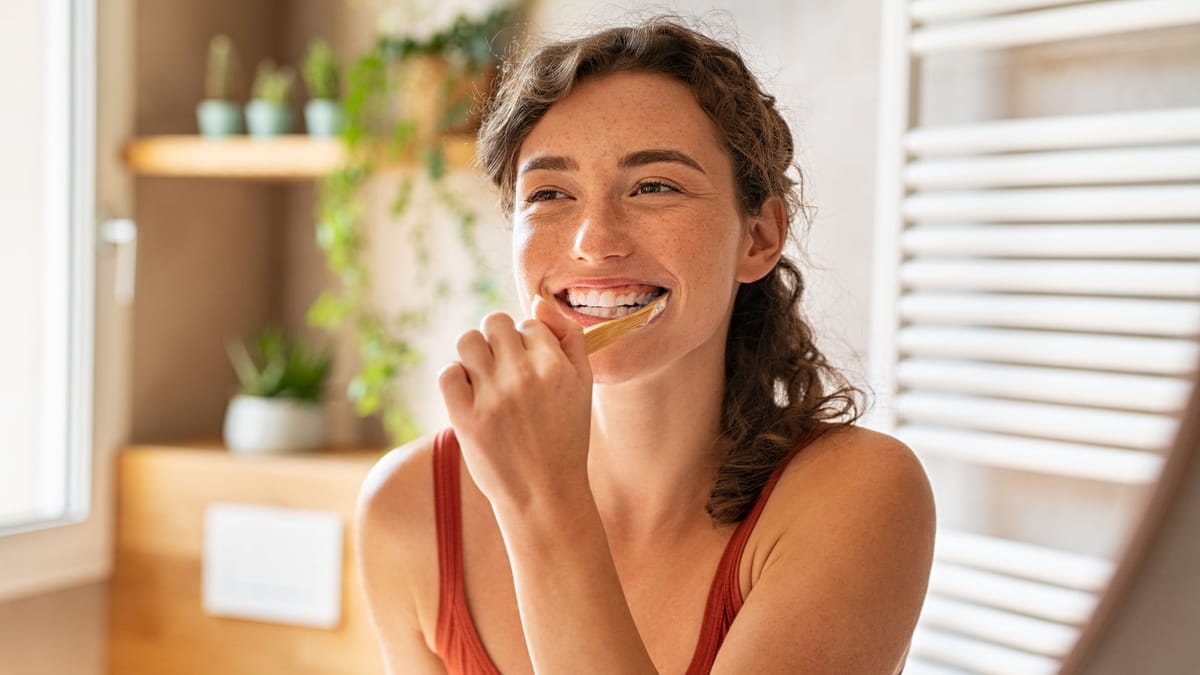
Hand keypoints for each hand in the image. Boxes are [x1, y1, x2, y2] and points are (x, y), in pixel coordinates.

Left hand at [438, 295, 592, 514]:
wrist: (545, 495)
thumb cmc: (565, 438)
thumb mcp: (583, 385)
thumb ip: (569, 337)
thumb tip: (537, 301)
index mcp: (555, 365)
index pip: (529, 323)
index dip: (527, 343)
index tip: (530, 370)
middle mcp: (523, 376)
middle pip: (494, 322)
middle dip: (498, 340)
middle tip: (504, 370)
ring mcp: (492, 398)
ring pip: (468, 341)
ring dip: (474, 355)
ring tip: (485, 379)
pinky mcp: (466, 419)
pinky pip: (448, 373)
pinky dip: (456, 379)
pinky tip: (470, 396)